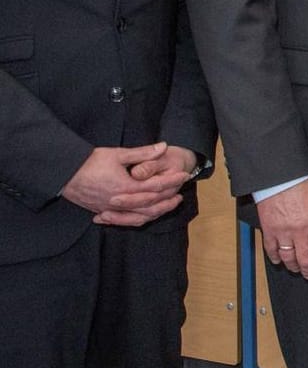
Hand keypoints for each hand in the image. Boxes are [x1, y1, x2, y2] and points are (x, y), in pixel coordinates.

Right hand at [61, 143, 182, 225]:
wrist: (63, 174)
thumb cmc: (90, 162)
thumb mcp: (118, 154)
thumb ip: (143, 153)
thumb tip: (163, 146)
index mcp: (126, 187)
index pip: (156, 186)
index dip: (172, 181)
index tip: (184, 176)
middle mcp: (121, 202)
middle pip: (150, 206)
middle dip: (167, 201)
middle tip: (180, 196)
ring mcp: (111, 209)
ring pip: (138, 217)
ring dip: (155, 213)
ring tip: (166, 207)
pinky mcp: (102, 211)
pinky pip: (124, 221)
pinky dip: (136, 220)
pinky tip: (143, 216)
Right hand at [259, 175, 307, 280]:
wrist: (281, 175)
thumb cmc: (304, 183)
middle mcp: (302, 231)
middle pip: (307, 260)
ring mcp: (284, 232)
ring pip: (289, 258)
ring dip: (293, 267)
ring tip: (296, 269)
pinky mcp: (269, 230)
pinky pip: (271, 250)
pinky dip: (275, 258)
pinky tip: (279, 260)